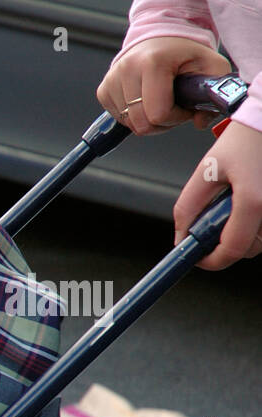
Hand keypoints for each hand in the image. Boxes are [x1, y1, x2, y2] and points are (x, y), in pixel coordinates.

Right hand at [97, 37, 230, 134]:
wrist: (160, 40)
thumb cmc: (184, 54)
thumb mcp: (211, 66)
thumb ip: (212, 95)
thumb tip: (199, 122)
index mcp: (153, 62)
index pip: (158, 114)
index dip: (176, 118)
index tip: (184, 106)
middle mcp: (127, 69)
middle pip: (141, 124)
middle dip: (161, 123)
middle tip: (173, 107)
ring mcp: (112, 80)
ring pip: (130, 125)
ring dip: (147, 120)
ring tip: (159, 101)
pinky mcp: (103, 90)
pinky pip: (119, 119)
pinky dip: (134, 116)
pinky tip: (144, 101)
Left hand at [174, 120, 261, 269]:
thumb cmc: (244, 138)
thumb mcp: (207, 170)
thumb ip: (189, 206)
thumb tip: (180, 237)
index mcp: (254, 202)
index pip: (231, 250)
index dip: (211, 261)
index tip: (198, 257)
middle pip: (247, 250)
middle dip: (224, 246)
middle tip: (211, 226)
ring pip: (261, 241)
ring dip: (242, 235)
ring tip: (231, 206)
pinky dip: (255, 223)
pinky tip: (247, 201)